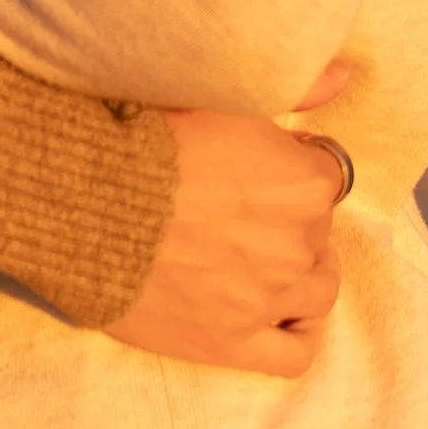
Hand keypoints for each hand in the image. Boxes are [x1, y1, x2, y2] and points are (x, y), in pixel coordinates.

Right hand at [106, 97, 349, 377]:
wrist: (83, 201)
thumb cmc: (148, 137)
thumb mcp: (222, 93)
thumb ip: (296, 87)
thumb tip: (344, 75)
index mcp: (302, 181)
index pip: (327, 176)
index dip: (292, 167)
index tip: (261, 167)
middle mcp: (297, 243)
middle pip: (318, 232)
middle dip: (288, 218)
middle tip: (241, 207)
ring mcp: (268, 298)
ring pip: (318, 291)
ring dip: (300, 272)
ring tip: (262, 257)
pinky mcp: (233, 342)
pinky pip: (296, 353)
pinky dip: (297, 334)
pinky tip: (279, 314)